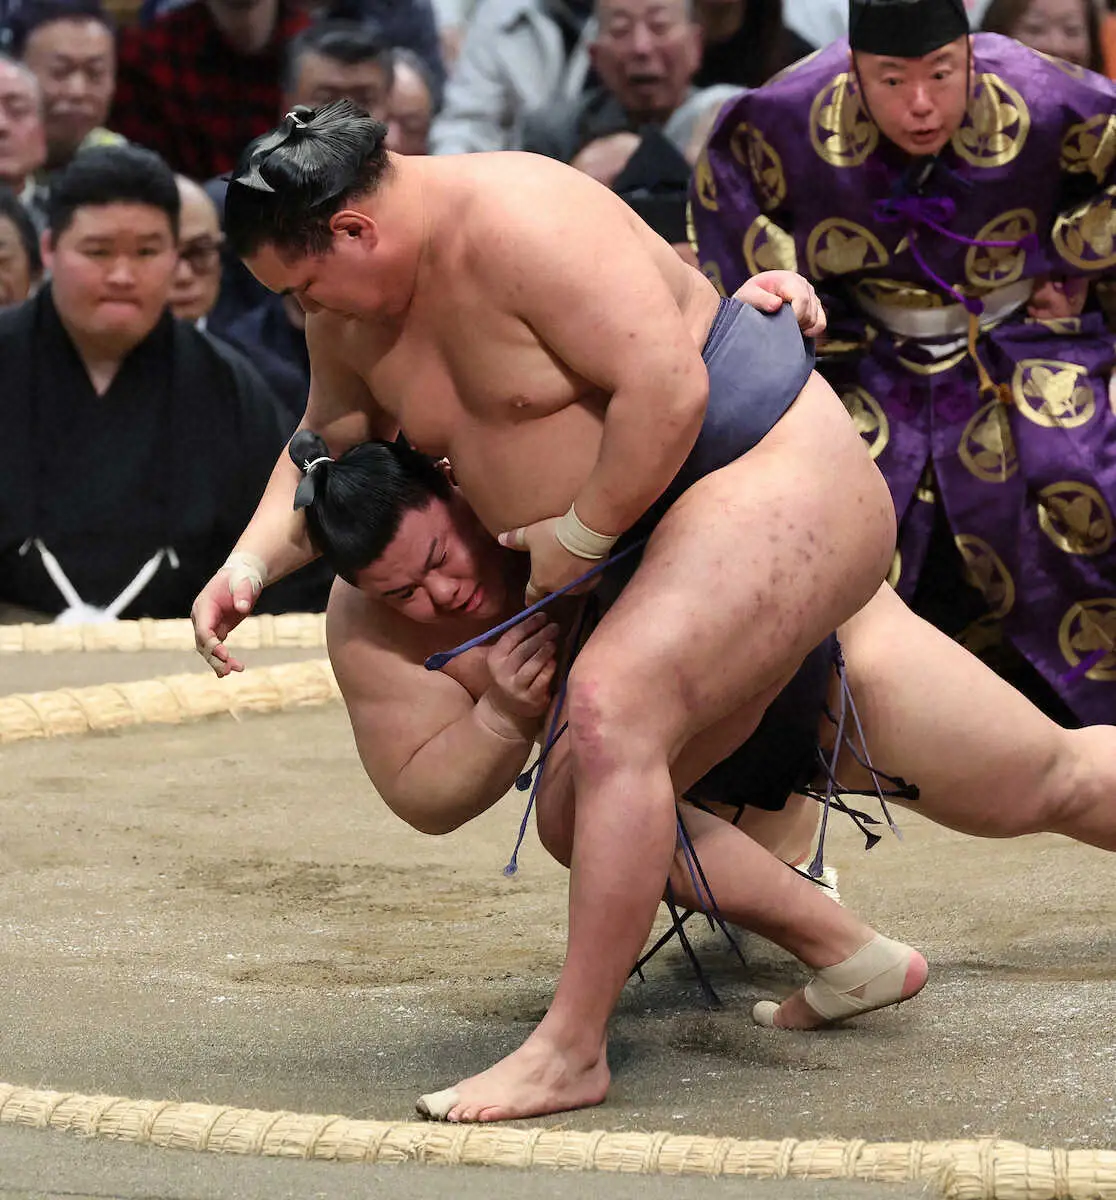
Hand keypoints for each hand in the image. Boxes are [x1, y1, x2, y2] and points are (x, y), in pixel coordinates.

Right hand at [191, 553, 264, 676]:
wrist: (241, 576)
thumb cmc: (242, 578)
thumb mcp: (245, 583)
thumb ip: (243, 594)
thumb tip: (243, 608)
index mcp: (204, 605)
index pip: (203, 629)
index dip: (212, 644)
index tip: (225, 655)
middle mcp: (201, 617)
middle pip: (203, 643)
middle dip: (214, 658)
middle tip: (227, 671)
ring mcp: (207, 624)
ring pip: (208, 648)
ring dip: (219, 661)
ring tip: (235, 671)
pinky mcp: (217, 629)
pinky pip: (215, 647)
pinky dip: (222, 658)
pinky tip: (231, 669)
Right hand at [484, 612, 559, 722]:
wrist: (506, 708)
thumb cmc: (510, 675)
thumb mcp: (505, 659)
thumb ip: (517, 642)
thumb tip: (540, 618)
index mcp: (495, 658)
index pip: (511, 637)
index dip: (528, 625)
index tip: (543, 616)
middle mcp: (502, 672)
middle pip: (523, 650)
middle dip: (540, 636)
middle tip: (554, 626)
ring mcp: (516, 687)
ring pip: (531, 666)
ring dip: (544, 652)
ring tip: (554, 642)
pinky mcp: (529, 699)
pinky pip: (541, 681)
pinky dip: (548, 670)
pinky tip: (554, 661)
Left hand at [498, 517, 597, 603]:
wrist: (585, 534)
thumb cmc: (554, 535)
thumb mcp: (530, 534)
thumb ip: (515, 539)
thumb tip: (500, 539)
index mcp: (541, 581)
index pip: (532, 595)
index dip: (530, 598)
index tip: (529, 603)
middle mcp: (559, 588)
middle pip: (553, 587)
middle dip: (552, 579)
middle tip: (554, 566)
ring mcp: (578, 586)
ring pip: (571, 585)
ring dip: (569, 577)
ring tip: (570, 562)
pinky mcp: (594, 579)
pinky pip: (588, 580)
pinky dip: (586, 574)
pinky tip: (586, 563)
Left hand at [734, 271, 826, 337]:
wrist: (752, 298)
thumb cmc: (749, 297)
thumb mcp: (748, 296)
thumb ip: (760, 299)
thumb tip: (777, 304)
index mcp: (788, 279)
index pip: (802, 299)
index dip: (795, 316)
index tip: (783, 327)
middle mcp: (803, 284)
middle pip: (810, 311)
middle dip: (797, 324)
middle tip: (779, 329)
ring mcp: (810, 294)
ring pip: (816, 318)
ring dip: (802, 327)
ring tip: (785, 328)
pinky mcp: (814, 305)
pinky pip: (821, 321)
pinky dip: (813, 330)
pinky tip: (800, 333)